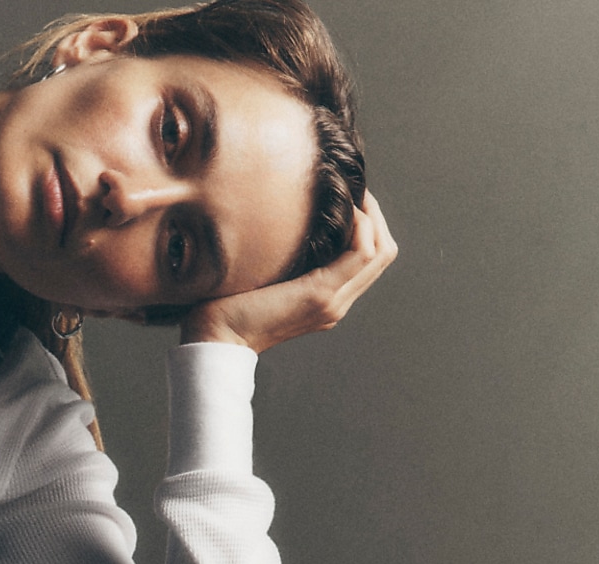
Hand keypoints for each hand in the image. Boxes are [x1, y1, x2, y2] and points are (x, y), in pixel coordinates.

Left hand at [177, 192, 397, 353]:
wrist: (216, 337)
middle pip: (383, 253)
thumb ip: (284, 256)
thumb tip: (287, 219)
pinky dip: (359, 226)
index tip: (350, 197)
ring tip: (351, 194)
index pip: (369, 259)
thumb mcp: (264, 274)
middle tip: (356, 189)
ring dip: (371, 216)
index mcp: (326, 300)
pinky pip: (362, 253)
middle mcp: (336, 304)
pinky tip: (342, 209)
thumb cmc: (227, 305)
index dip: (369, 224)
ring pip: (380, 251)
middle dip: (376, 215)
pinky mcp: (320, 295)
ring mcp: (332, 302)